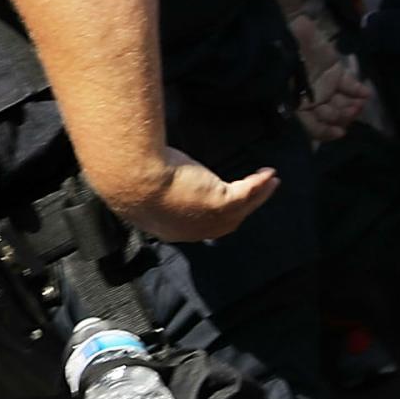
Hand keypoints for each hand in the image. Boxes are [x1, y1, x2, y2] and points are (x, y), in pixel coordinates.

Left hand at [104, 147, 278, 242]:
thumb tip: (142, 168)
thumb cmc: (128, 176)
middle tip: (256, 195)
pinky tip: (269, 174)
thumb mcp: (140, 184)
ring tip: (271, 182)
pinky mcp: (220, 202)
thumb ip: (147, 183)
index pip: (200, 224)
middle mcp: (194, 230)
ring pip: (241, 207)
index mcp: (171, 229)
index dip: (215, 215)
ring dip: (258, 194)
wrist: (133, 177)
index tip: (224, 201)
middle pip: (227, 220)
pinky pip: (247, 194)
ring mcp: (208, 218)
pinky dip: (260, 185)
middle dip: (244, 207)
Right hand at [290, 13, 370, 143]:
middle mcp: (314, 99)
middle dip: (343, 116)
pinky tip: (366, 93)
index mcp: (298, 104)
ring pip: (344, 103)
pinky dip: (359, 90)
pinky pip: (350, 85)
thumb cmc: (283, 56)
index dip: (326, 132)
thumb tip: (306, 114)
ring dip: (353, 106)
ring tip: (360, 103)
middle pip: (332, 117)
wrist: (290, 29)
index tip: (340, 133)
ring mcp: (327, 87)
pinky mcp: (337, 73)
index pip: (313, 126)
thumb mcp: (284, 79)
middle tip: (352, 111)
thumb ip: (296, 100)